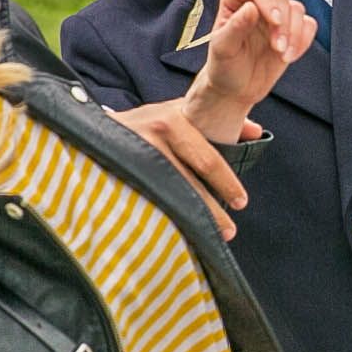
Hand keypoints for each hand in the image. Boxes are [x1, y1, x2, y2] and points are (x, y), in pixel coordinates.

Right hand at [108, 100, 259, 238]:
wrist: (95, 130)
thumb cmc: (146, 124)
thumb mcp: (179, 113)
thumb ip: (216, 120)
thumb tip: (255, 131)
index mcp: (171, 121)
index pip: (206, 159)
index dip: (226, 183)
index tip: (241, 202)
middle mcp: (150, 137)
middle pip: (188, 182)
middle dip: (212, 210)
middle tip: (230, 231)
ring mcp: (131, 158)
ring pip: (169, 195)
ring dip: (192, 220)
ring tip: (209, 238)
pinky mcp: (117, 177)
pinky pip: (146, 203)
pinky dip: (164, 219)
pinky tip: (177, 234)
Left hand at [189, 0, 313, 137]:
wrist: (236, 89)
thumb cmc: (224, 67)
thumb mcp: (222, 48)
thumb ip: (235, 26)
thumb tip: (250, 7)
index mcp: (235, 0)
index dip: (267, 0)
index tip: (274, 21)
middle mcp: (257, 4)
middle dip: (283, 24)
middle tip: (277, 46)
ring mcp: (276, 17)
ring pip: (297, 10)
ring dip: (294, 34)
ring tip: (282, 54)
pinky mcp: (291, 31)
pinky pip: (308, 26)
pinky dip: (304, 40)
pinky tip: (290, 55)